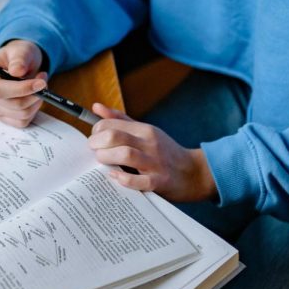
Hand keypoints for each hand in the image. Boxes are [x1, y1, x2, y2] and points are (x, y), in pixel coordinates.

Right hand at [0, 40, 46, 127]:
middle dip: (34, 95)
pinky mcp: (3, 116)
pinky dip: (33, 110)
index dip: (21, 89)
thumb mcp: (20, 50)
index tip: (40, 83)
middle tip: (43, 81)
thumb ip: (19, 59)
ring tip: (40, 86)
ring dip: (36, 102)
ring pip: (21, 115)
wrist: (19, 64)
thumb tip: (17, 71)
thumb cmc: (17, 56)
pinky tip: (34, 97)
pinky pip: (22, 122)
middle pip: (12, 105)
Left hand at [88, 104, 217, 201]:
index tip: (94, 140)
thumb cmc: (165, 152)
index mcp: (144, 130)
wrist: (195, 172)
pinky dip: (124, 179)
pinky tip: (115, 176)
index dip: (96, 131)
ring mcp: (155, 162)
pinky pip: (139, 180)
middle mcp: (150, 143)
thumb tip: (96, 107)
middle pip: (115, 137)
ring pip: (125, 154)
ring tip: (103, 162)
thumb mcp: (145, 131)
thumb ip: (120, 120)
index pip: (111, 124)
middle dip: (97, 143)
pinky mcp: (160, 181)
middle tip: (94, 150)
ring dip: (107, 158)